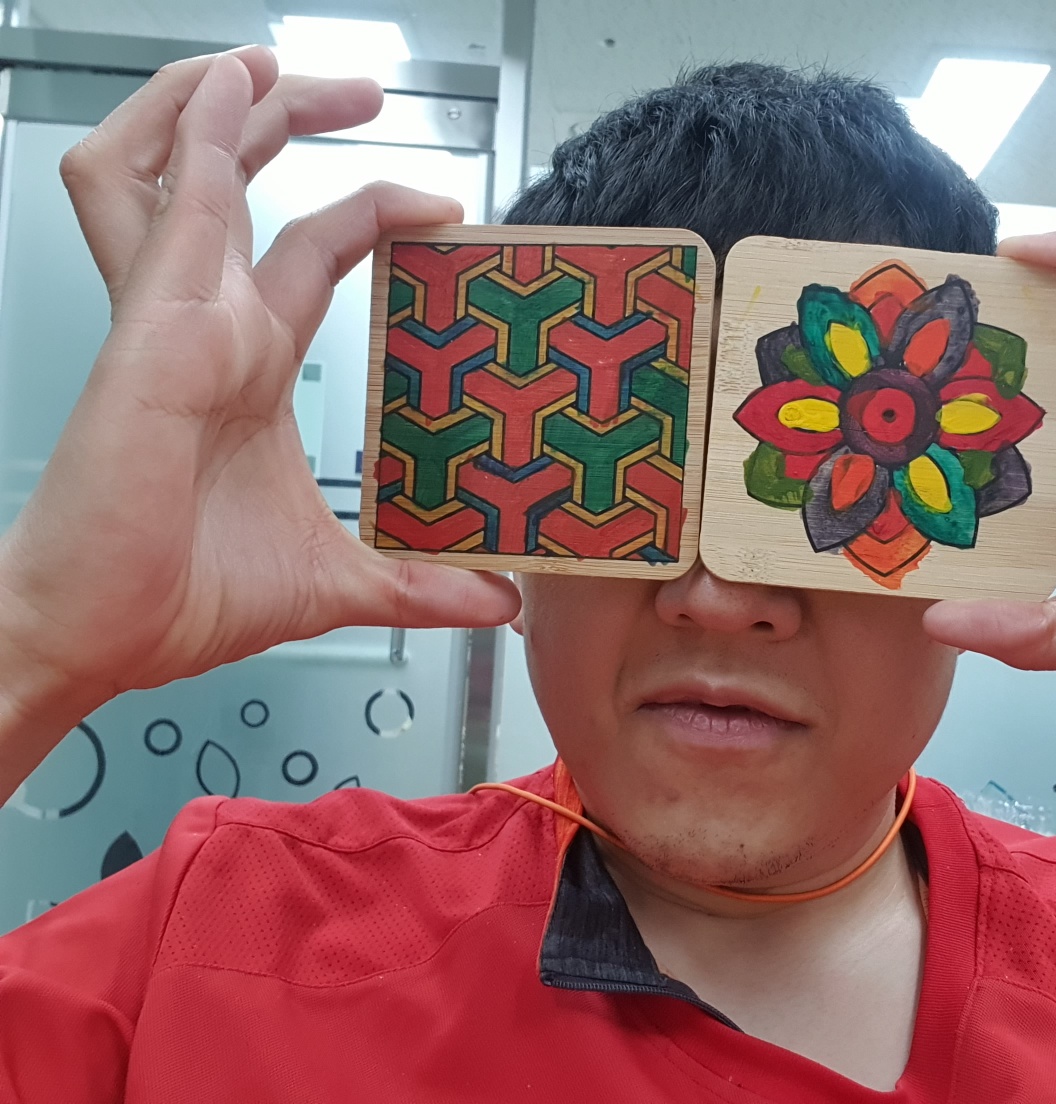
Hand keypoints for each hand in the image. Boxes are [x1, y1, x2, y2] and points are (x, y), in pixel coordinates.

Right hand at [0, 49, 518, 739]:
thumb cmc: (175, 594)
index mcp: (249, 368)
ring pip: (177, 167)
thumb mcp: (332, 581)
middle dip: (291, 119)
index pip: (311, 252)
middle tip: (362, 90)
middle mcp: (210, 327)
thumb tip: (499, 603)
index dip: (371, 212)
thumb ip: (417, 584)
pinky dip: (192, 138)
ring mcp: (175, 319)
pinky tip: (223, 89)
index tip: (443, 207)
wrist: (98, 633)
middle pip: (241, 182)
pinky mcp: (149, 330)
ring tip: (268, 60)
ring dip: (223, 105)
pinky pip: (166, 204)